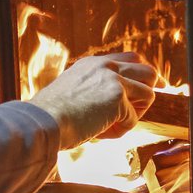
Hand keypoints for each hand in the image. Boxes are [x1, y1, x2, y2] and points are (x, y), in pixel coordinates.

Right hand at [30, 52, 157, 149]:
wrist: (43, 121)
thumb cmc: (51, 116)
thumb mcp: (73, 93)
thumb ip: (94, 91)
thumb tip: (117, 105)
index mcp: (93, 63)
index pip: (130, 58)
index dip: (140, 76)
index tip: (144, 90)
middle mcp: (105, 65)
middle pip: (148, 71)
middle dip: (146, 93)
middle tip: (133, 111)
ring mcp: (113, 78)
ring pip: (149, 93)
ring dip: (135, 114)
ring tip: (112, 126)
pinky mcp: (118, 97)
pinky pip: (133, 119)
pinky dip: (120, 131)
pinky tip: (100, 133)